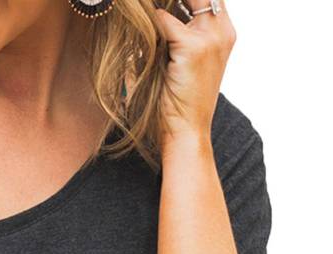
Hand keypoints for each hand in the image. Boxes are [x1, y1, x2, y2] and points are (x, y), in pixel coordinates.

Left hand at [153, 0, 235, 146]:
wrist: (186, 130)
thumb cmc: (182, 100)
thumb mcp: (185, 60)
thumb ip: (177, 33)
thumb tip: (155, 12)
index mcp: (224, 32)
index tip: (164, 4)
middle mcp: (222, 31)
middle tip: (149, 7)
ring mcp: (211, 38)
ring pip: (182, 0)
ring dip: (161, 5)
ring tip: (141, 11)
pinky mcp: (193, 48)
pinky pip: (164, 20)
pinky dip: (149, 23)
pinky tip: (138, 30)